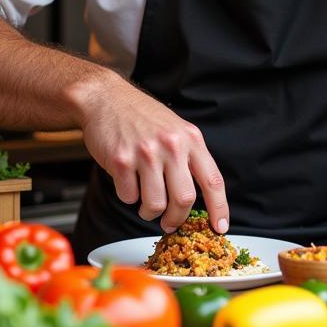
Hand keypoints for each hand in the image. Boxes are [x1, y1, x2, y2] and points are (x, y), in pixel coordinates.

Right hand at [74, 74, 228, 234]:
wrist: (106, 99)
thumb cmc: (142, 117)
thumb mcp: (176, 129)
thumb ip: (189, 158)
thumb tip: (198, 199)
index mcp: (191, 139)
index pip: (213, 181)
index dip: (219, 208)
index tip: (220, 227)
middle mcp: (172, 145)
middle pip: (184, 199)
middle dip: (176, 218)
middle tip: (169, 223)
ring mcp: (146, 153)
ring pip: (155, 204)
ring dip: (149, 212)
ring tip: (144, 203)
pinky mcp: (121, 160)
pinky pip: (128, 197)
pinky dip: (128, 196)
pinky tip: (127, 181)